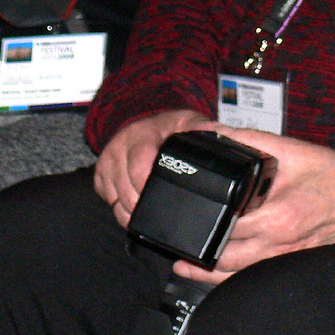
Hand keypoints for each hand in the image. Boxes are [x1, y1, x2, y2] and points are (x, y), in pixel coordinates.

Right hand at [94, 109, 217, 228]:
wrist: (144, 123)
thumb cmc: (168, 127)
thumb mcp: (189, 123)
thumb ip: (211, 130)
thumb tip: (234, 137)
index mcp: (143, 134)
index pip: (140, 163)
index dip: (149, 184)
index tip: (165, 198)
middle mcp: (121, 146)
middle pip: (128, 187)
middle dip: (144, 204)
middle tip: (161, 211)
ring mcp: (109, 161)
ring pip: (116, 198)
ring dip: (133, 210)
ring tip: (150, 212)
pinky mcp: (100, 174)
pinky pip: (108, 200)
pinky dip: (122, 208)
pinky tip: (135, 206)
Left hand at [172, 126, 334, 284]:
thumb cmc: (327, 173)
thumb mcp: (288, 149)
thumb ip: (248, 141)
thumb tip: (213, 134)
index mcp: (274, 211)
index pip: (224, 218)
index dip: (198, 215)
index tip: (179, 206)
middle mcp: (275, 240)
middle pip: (223, 248)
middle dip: (196, 243)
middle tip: (170, 237)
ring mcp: (280, 257)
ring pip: (233, 271)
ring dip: (204, 268)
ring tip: (181, 261)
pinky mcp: (285, 264)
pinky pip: (249, 278)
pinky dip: (225, 280)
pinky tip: (206, 276)